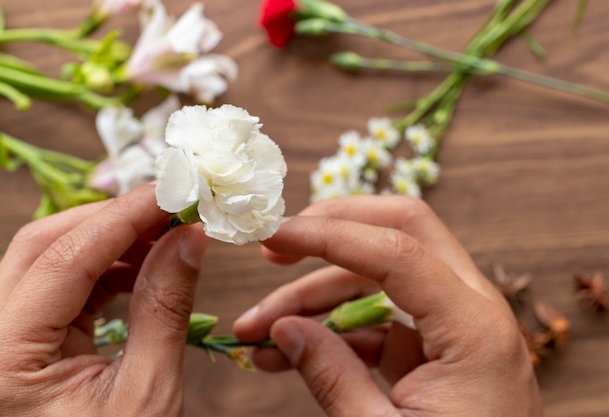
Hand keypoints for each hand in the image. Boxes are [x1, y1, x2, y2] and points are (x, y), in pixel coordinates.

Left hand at [0, 185, 208, 415]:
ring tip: (164, 239)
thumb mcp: (147, 392)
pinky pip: (56, 288)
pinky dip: (101, 270)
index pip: (63, 259)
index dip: (124, 217)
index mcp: (1, 364)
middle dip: (111, 220)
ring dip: (108, 242)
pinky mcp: (18, 345)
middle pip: (41, 246)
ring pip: (46, 260)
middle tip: (170, 210)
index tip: (172, 193)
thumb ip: (164, 306)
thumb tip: (188, 238)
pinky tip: (141, 268)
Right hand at [234, 195, 542, 416]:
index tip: (275, 236)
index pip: (397, 250)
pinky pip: (379, 317)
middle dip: (334, 229)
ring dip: (316, 295)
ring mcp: (456, 325)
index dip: (328, 236)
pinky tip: (288, 352)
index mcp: (475, 330)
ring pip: (381, 276)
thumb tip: (285, 328)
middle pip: (404, 231)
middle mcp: (474, 312)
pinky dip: (333, 328)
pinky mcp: (437, 346)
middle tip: (276, 245)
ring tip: (257, 328)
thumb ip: (332, 378)